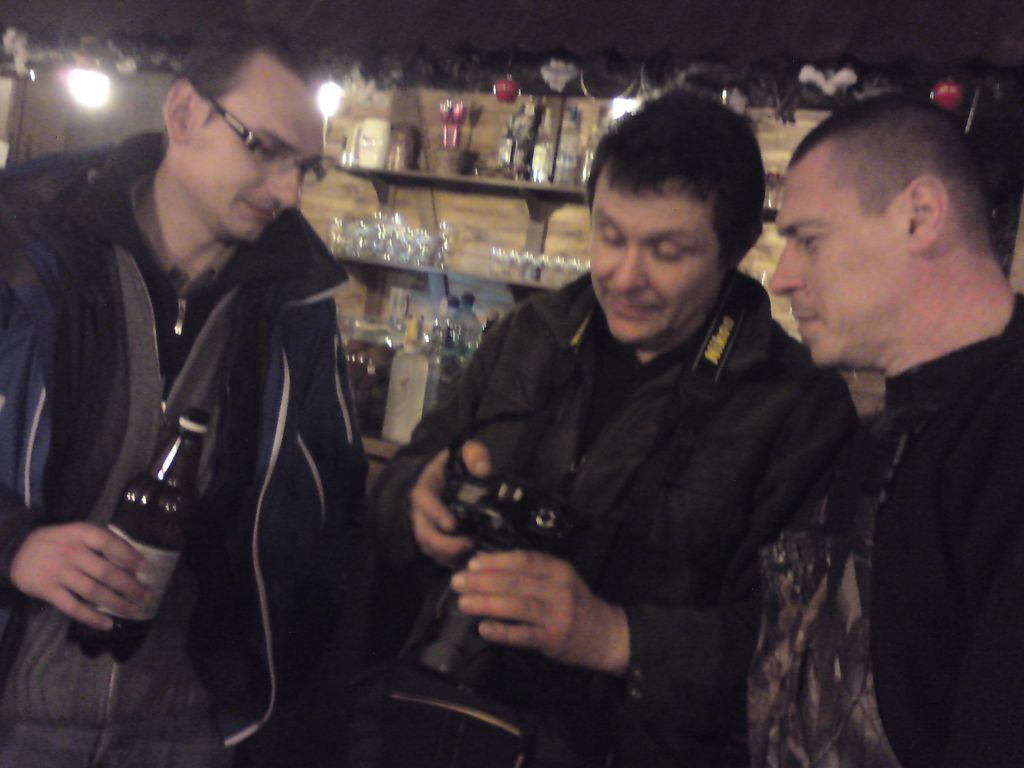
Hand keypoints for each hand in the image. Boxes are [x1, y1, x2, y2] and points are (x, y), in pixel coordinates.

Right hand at [9, 522, 150, 629]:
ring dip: (117, 603)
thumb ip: (99, 542)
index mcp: (81, 534)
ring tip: (134, 610)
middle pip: (106, 572)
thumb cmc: (57, 542)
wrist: (16, 550)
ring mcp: (60, 573)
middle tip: (146, 595)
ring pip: (94, 591)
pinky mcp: (48, 591)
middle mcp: (72, 553)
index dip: (129, 555)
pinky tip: (108, 624)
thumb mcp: (76, 533)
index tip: (145, 567)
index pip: (110, 543)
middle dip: (130, 586)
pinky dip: (92, 617)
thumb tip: (132, 561)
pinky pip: (74, 607)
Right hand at [408, 441, 490, 567]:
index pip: (423, 500)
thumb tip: (484, 471)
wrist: (440, 479)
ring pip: (429, 548)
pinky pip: (437, 556)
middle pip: (424, 532)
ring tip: (472, 557)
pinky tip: (469, 563)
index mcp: (426, 487)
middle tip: (468, 545)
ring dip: (448, 556)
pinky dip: (451, 562)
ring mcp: (424, 528)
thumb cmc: (453, 466)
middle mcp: (420, 511)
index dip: (436, 513)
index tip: (452, 524)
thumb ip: (473, 455)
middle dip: (443, 543)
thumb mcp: (463, 452)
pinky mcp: (432, 541)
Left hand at [450, 550, 630, 675]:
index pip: (524, 561)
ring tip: (463, 603)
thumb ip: (529, 570)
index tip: (472, 563)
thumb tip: (486, 561)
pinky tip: (484, 628)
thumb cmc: (573, 602)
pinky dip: (503, 631)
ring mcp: (557, 615)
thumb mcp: (558, 578)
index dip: (497, 561)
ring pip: (518, 606)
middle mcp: (559, 590)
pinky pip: (524, 635)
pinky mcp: (553, 640)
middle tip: (458, 582)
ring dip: (488, 604)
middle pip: (516, 583)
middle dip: (483, 582)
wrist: (604, 634)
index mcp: (558, 570)